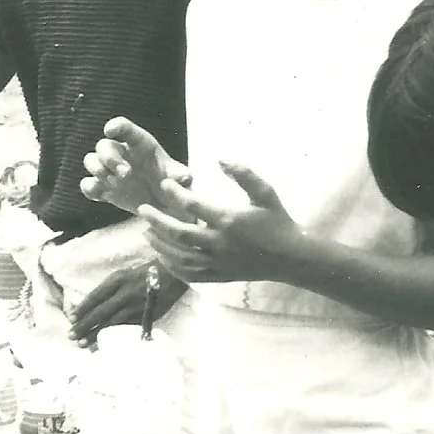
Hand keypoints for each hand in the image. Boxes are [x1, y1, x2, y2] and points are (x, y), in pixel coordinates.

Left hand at [69, 263, 177, 341]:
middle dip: (84, 326)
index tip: (71, 318)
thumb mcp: (124, 273)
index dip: (82, 308)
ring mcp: (136, 307)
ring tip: (82, 344)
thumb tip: (90, 305)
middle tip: (71, 336)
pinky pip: (126, 329)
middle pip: (100, 312)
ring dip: (95, 335)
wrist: (174, 274)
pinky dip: (114, 337)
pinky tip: (104, 344)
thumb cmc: (145, 273)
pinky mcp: (146, 317)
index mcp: (118, 280)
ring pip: (112, 324)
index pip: (95, 296)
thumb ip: (109, 288)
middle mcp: (125, 294)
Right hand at [80, 118, 190, 215]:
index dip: (115, 126)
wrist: (164, 206)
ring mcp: (110, 171)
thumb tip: (183, 178)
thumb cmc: (172, 185)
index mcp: (139, 144)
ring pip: (91, 161)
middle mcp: (121, 154)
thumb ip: (180, 175)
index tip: (109, 131)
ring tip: (115, 183)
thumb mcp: (180, 179)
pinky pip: (87, 185)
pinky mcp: (103, 189)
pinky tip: (101, 194)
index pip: (124, 128)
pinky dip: (89, 188)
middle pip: (103, 146)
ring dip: (98, 170)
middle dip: (110, 158)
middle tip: (126, 174)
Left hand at [137, 160, 307, 285]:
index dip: (175, 194)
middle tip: (142, 209)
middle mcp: (220, 243)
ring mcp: (218, 262)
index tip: (164, 184)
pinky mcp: (218, 275)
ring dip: (160, 244)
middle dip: (157, 221)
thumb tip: (220, 158)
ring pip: (180, 257)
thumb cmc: (277, 221)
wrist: (291, 257)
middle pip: (179, 234)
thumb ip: (244, 174)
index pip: (194, 206)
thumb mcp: (265, 193)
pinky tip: (162, 255)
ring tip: (146, 231)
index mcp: (229, 220)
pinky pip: (189, 274)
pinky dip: (172, 266)